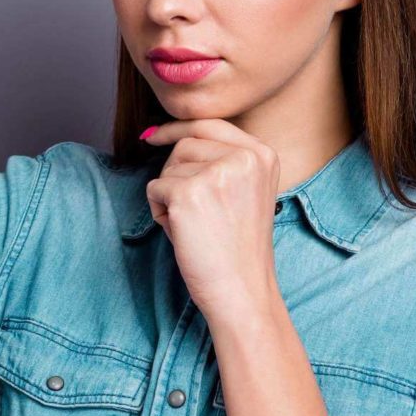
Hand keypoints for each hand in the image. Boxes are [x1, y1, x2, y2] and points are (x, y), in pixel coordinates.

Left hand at [141, 119, 283, 317]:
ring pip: (168, 167)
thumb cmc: (236, 247)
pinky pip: (154, 189)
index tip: (153, 136)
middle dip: (175, 174)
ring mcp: (216, 173)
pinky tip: (183, 233)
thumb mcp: (244, 190)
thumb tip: (158, 132)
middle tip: (191, 211)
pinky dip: (159, 212)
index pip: (210, 124)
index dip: (177, 128)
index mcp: (262, 155)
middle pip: (185, 144)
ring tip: (194, 226)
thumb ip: (221, 160)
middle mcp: (244, 158)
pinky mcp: (188, 193)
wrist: (242, 291)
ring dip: (169, 196)